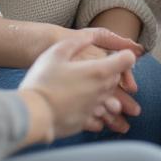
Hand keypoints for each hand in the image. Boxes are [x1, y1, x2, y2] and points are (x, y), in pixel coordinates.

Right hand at [18, 29, 136, 141]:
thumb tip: (90, 38)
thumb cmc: (44, 80)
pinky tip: (86, 110)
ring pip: (111, 102)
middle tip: (99, 71)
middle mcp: (102, 90)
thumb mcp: (57, 52)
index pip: (126, 60)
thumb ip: (77, 42)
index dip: (124, 56)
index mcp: (98, 70)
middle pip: (117, 80)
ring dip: (107, 97)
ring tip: (94, 94)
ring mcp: (95, 108)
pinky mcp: (86, 122)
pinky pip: (99, 118)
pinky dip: (96, 114)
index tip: (117, 56)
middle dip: (113, 75)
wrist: (33, 113)